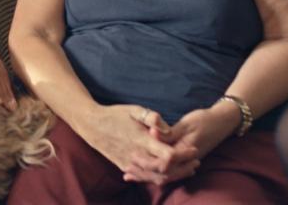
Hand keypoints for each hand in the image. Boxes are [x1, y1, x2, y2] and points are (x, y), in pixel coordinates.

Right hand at [73, 104, 192, 185]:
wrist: (91, 125)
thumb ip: (152, 118)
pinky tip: (170, 174)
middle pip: (165, 171)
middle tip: (196, 161)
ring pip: (156, 178)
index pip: (167, 155)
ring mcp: (130, 164)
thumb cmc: (114, 115)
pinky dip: (160, 178)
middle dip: (184, 168)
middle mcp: (136, 155)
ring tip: (188, 169)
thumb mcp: (134, 109)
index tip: (193, 149)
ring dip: (174, 175)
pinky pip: (145, 178)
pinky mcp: (125, 167)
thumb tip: (168, 129)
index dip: (183, 155)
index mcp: (141, 140)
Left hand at [130, 103, 237, 183]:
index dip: (147, 162)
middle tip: (127, 170)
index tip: (133, 156)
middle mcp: (184, 161)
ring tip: (129, 173)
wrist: (222, 122)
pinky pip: (167, 170)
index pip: (164, 164)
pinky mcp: (182, 159)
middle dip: (144, 173)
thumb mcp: (186, 123)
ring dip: (147, 175)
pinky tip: (142, 169)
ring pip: (164, 175)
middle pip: (162, 174)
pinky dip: (154, 170)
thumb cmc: (204, 120)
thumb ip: (169, 131)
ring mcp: (184, 162)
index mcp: (184, 152)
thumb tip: (152, 133)